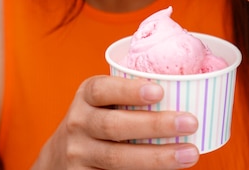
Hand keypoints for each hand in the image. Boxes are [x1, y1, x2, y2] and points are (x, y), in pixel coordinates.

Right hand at [33, 75, 198, 168]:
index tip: (159, 91)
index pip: (103, 89)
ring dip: (157, 157)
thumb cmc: (96, 120)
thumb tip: (183, 89)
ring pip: (117, 158)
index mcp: (86, 96)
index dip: (130, 90)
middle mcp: (78, 123)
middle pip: (114, 125)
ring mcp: (78, 154)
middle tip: (190, 122)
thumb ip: (129, 96)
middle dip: (155, 125)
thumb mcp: (102, 101)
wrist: (59, 158)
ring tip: (190, 153)